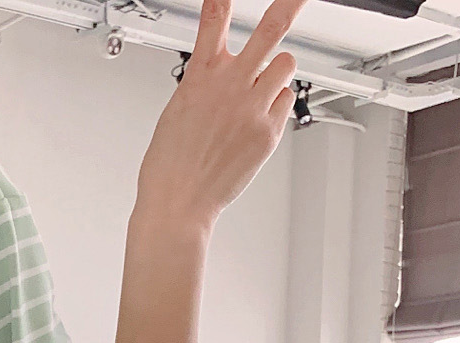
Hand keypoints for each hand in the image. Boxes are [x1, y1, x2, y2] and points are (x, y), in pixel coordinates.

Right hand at [136, 0, 306, 233]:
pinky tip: (255, 123)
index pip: (214, 19)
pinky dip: (275, 106)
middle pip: (272, 29)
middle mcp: (229, 86)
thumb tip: (222, 71)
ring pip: (285, 65)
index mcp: (199, 78)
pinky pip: (285, 101)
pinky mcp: (269, 131)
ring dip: (276, 71)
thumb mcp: (176, 113)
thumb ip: (203, 84)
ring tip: (260, 90)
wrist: (177, 205)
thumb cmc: (169, 167)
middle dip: (290, 6)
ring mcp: (252, 107)